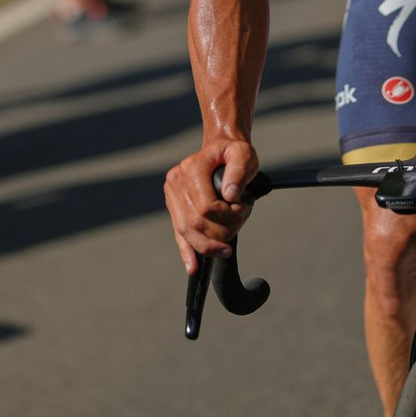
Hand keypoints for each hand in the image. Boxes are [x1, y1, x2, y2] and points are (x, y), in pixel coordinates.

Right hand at [164, 138, 258, 275]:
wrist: (221, 150)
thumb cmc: (233, 153)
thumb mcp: (243, 155)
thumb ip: (239, 171)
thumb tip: (230, 195)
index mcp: (191, 168)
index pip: (207, 207)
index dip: (228, 215)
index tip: (243, 208)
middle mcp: (176, 181)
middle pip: (196, 223)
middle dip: (221, 232)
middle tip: (239, 222)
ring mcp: (172, 195)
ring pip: (187, 232)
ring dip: (209, 245)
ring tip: (226, 245)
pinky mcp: (173, 207)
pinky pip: (178, 233)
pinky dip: (186, 251)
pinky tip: (193, 266)